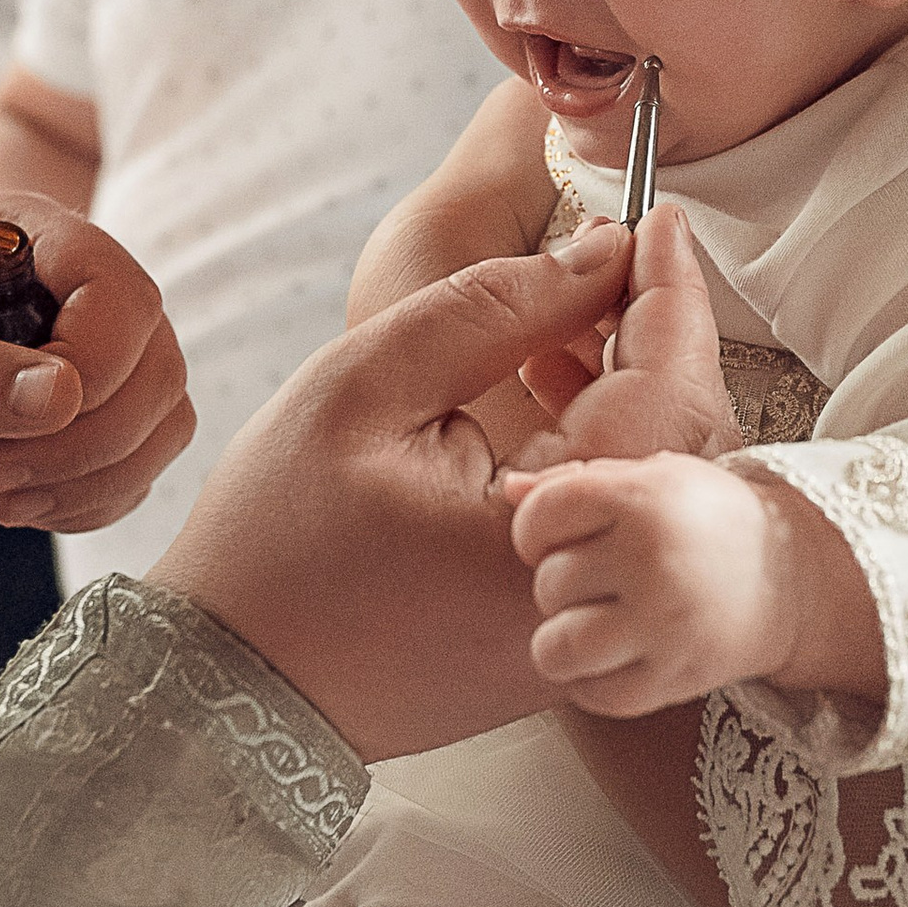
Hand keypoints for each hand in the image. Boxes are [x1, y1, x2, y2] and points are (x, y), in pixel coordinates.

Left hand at [0, 195, 191, 545]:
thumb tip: (61, 394)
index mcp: (18, 237)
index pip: (120, 290)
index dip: (96, 364)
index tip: (22, 420)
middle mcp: (65, 291)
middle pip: (157, 362)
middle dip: (89, 439)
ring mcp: (81, 363)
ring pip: (163, 419)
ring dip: (92, 477)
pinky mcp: (78, 430)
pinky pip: (139, 470)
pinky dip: (90, 504)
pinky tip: (13, 506)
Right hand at [154, 221, 731, 760]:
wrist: (226, 688)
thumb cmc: (276, 538)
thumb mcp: (368, 387)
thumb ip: (494, 311)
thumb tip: (602, 255)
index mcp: (555, 533)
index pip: (665, 389)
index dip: (670, 290)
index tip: (654, 218)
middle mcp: (594, 593)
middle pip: (682, 441)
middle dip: (657, 337)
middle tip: (614, 262)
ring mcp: (581, 628)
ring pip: (652, 484)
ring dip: (627, 390)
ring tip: (563, 320)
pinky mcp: (557, 641)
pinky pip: (612, 527)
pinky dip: (598, 452)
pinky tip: (545, 395)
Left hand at [506, 452, 788, 711]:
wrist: (793, 577)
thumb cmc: (710, 520)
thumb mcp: (655, 477)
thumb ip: (578, 481)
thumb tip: (510, 490)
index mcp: (643, 499)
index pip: (540, 516)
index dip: (536, 531)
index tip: (559, 538)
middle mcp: (653, 561)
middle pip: (549, 584)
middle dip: (563, 584)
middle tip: (601, 581)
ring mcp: (665, 626)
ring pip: (555, 649)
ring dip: (563, 641)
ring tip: (591, 626)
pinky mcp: (676, 679)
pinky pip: (594, 696)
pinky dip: (592, 684)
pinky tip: (615, 658)